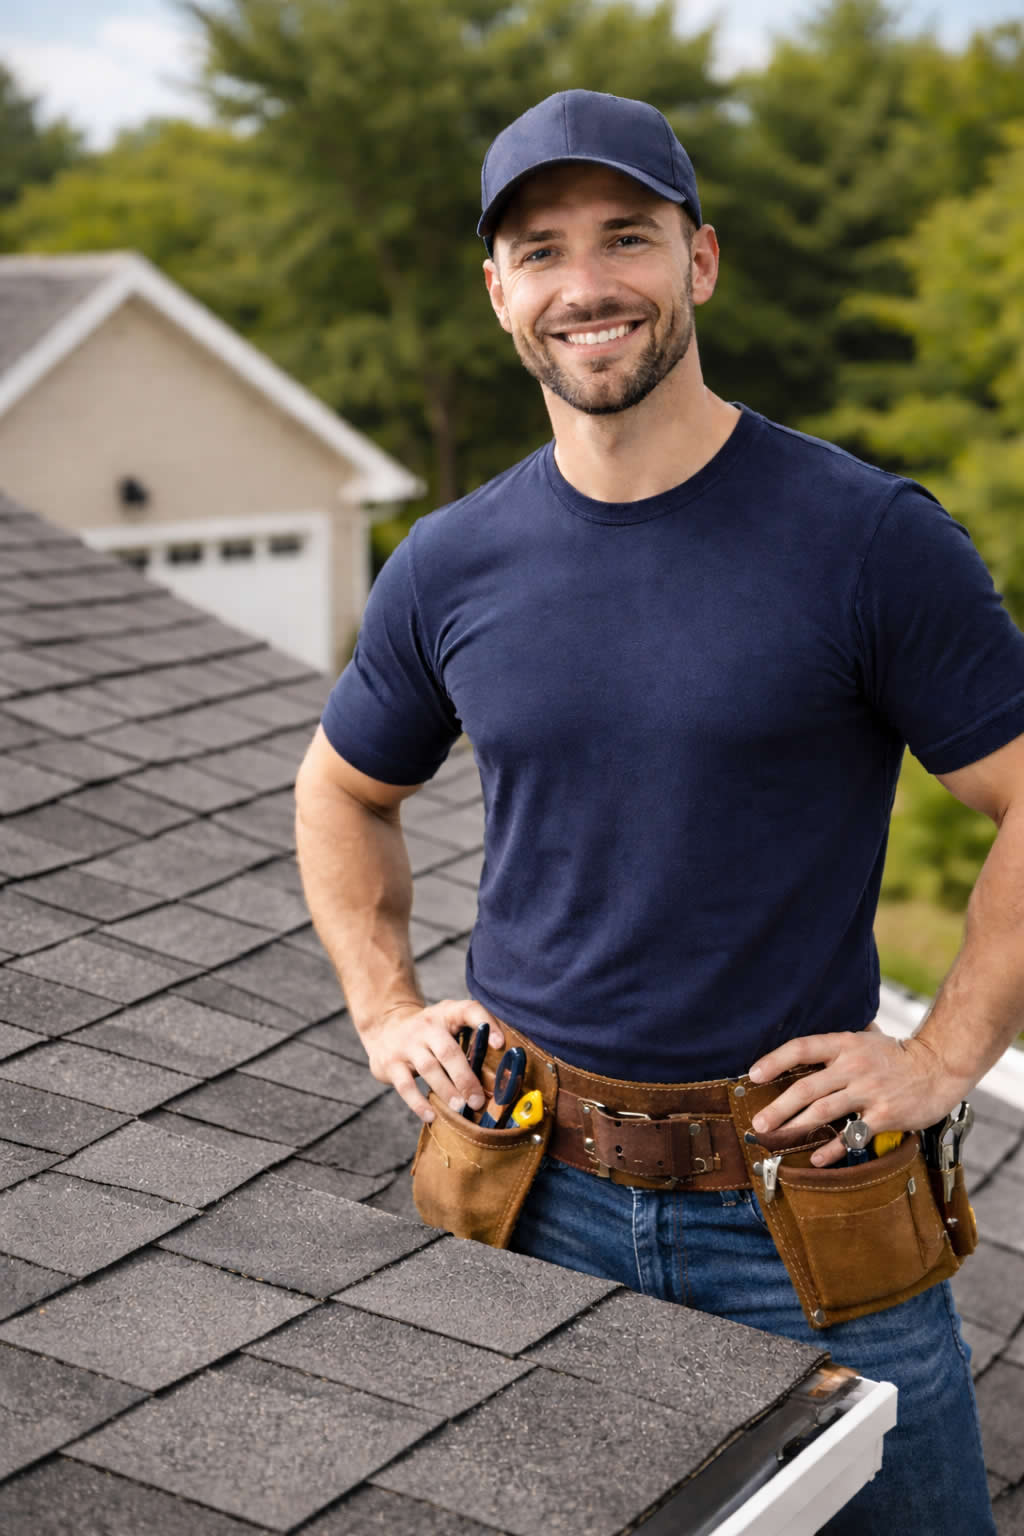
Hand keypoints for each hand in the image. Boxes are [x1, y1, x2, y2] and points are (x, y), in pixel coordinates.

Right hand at [361, 999, 503, 1123]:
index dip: (486, 1024)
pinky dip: (418, 1103)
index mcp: (446, 1014)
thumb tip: (499, 1076)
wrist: (384, 1027)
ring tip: (461, 1109)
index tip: (500, 1045)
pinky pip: (405, 1086)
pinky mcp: (391, 1063)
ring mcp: (406, 1044)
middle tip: (478, 1100)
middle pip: (448, 1051)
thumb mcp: (447, 1025)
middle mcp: (426, 1026)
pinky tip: (431, 1115)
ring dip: (447, 1090)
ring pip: (429, 1068)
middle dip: (465, 1078)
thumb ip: (469, 1040)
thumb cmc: (428, 1033)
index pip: (469, 1010)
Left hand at [747, 1028, 971, 1166]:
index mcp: (845, 1045)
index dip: (775, 1061)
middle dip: (777, 1107)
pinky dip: (832, 1149)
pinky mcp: (883, 1116)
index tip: (753, 1075)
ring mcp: (868, 1092)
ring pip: (823, 1112)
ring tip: (775, 1138)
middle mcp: (853, 1067)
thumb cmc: (898, 1054)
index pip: (802, 1048)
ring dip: (795, 1127)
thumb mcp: (868, 1038)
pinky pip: (851, 1135)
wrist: (939, 1067)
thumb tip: (810, 1045)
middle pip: (806, 1087)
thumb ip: (840, 1043)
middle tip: (758, 1124)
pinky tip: (816, 1159)